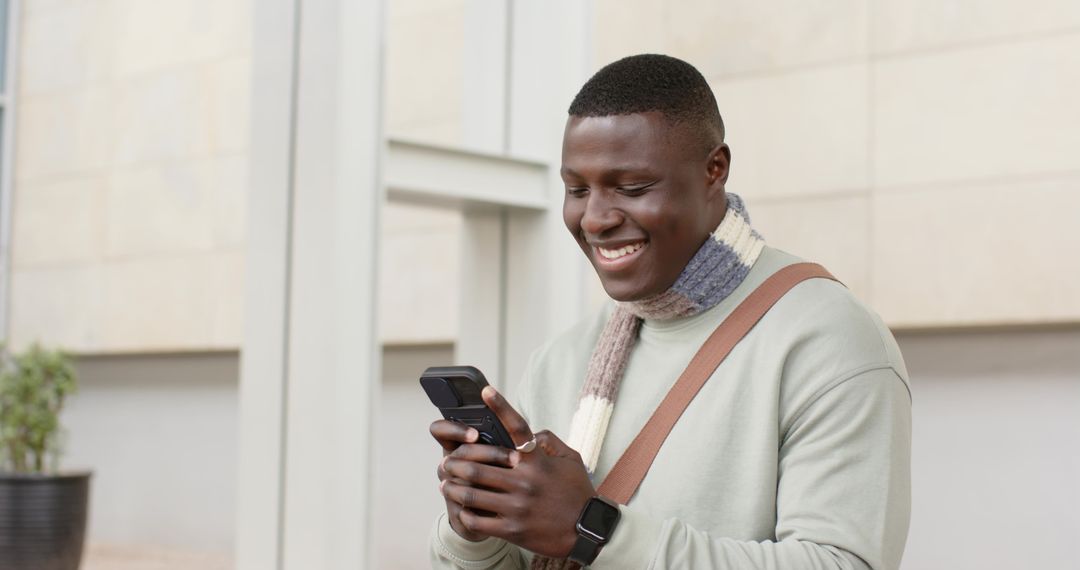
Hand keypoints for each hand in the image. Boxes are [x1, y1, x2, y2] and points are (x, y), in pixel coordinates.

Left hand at [439, 386, 596, 557]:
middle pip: (477, 465)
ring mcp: (517, 506)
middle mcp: (525, 480)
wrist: (588, 532)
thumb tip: (531, 433)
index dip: (500, 406)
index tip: (485, 390)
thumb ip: (550, 441)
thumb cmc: (578, 492)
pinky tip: (461, 508)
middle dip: (456, 462)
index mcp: (538, 461)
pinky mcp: (512, 529)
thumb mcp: (572, 459)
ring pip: (471, 493)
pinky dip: (464, 512)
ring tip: (445, 484)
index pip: (517, 427)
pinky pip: (477, 519)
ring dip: (452, 487)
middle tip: (447, 462)